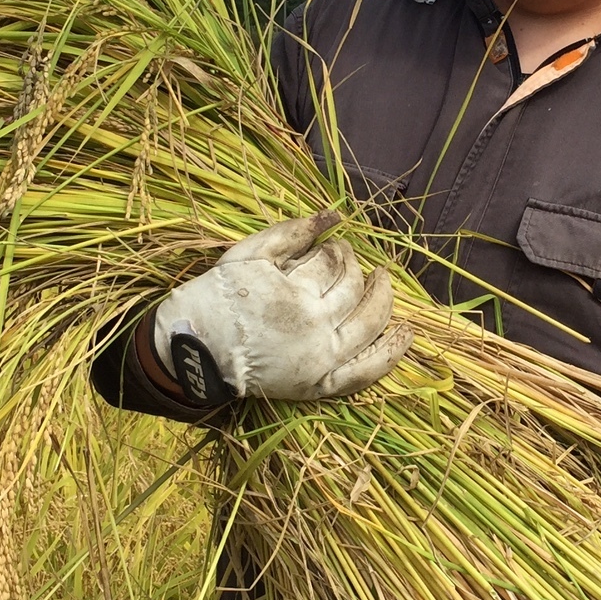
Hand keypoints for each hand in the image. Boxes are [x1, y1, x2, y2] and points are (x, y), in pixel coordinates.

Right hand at [153, 212, 411, 402]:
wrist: (194, 350)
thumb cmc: (218, 297)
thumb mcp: (248, 254)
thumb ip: (292, 232)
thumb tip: (335, 214)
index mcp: (295, 292)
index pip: (334, 264)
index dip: (339, 250)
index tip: (334, 246)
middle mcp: (313, 326)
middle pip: (354, 290)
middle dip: (358, 269)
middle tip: (354, 261)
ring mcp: (320, 359)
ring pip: (369, 325)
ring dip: (384, 300)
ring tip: (384, 281)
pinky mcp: (319, 385)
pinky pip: (365, 372)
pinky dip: (390, 354)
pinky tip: (407, 334)